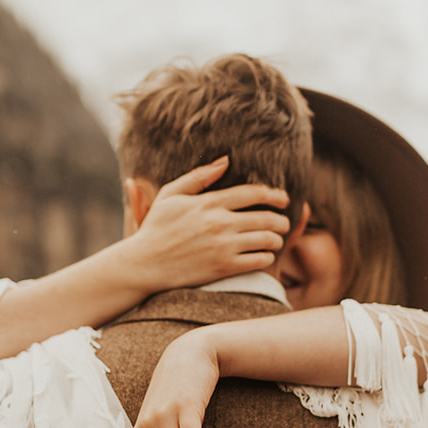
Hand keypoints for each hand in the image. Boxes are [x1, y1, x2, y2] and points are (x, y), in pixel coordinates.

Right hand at [127, 157, 289, 293]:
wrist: (144, 264)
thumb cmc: (156, 228)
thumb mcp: (171, 195)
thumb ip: (199, 176)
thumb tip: (226, 160)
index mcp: (209, 202)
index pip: (253, 193)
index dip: (274, 195)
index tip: (283, 198)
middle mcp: (220, 223)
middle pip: (266, 217)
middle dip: (281, 220)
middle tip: (284, 222)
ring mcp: (223, 246)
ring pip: (267, 239)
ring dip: (277, 239)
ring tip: (276, 239)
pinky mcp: (224, 267)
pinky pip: (259, 260)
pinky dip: (267, 257)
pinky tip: (264, 255)